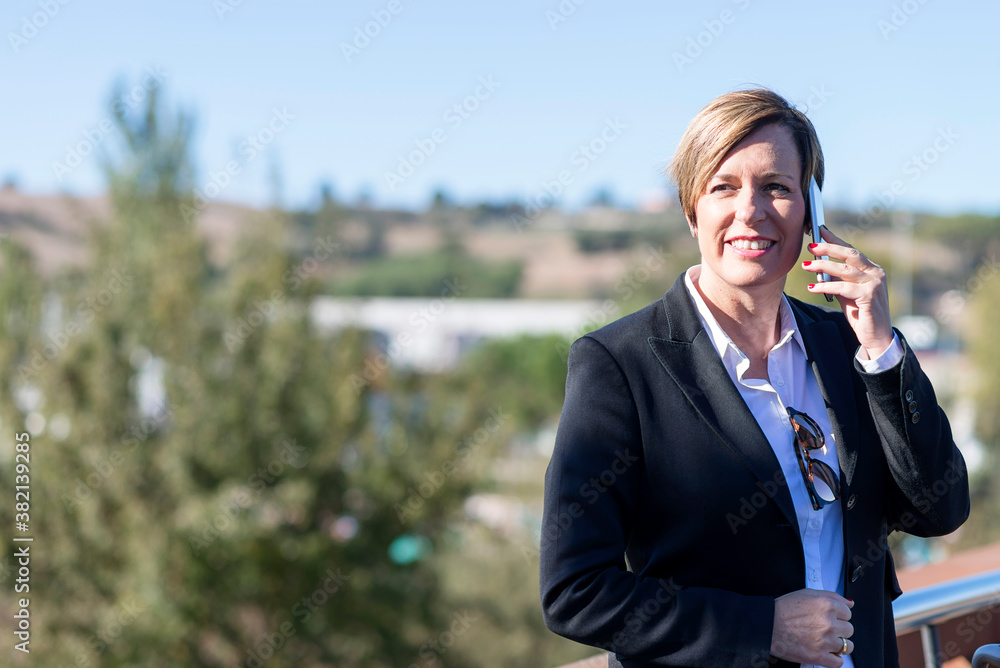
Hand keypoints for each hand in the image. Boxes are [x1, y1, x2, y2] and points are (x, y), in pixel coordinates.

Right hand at [771, 589, 854, 667]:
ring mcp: (825, 641)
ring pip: (847, 646)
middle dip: (838, 628)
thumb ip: (832, 596)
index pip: (848, 613)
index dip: (838, 615)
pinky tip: (825, 651)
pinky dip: (834, 658)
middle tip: (823, 628)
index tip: (829, 617)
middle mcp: (828, 623)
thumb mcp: (807, 594)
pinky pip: (838, 662)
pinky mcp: (819, 657)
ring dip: (838, 644)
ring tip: (825, 640)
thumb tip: (850, 603)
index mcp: (827, 606)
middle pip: (849, 629)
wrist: (767, 625)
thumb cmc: (784, 609)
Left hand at [803, 226, 893, 358]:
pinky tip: (812, 288)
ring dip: (823, 266)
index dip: (835, 240)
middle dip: (829, 248)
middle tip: (811, 246)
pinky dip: (826, 287)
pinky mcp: (869, 296)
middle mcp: (876, 273)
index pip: (851, 251)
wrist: (876, 336)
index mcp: (872, 269)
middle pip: (850, 254)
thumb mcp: (846, 293)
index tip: (819, 230)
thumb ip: (838, 279)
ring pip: (845, 270)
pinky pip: (843, 288)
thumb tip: (819, 267)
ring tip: (806, 265)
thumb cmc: (861, 314)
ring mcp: (875, 284)